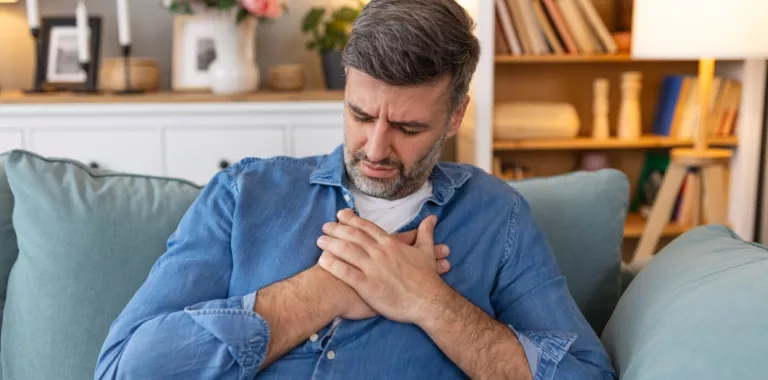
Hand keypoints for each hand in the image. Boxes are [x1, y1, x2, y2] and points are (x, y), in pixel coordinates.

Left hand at [317, 209, 450, 323]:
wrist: (428, 300)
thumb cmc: (427, 278)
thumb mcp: (427, 251)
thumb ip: (425, 233)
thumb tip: (431, 218)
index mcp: (390, 244)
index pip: (367, 227)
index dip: (352, 220)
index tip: (340, 215)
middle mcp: (379, 253)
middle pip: (353, 236)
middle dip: (337, 229)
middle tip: (324, 226)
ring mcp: (372, 269)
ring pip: (347, 251)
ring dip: (331, 244)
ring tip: (319, 241)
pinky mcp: (367, 286)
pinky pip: (346, 273)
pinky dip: (333, 266)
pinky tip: (322, 261)